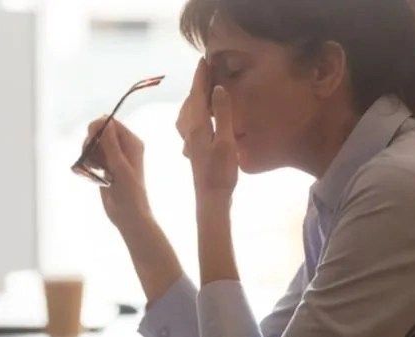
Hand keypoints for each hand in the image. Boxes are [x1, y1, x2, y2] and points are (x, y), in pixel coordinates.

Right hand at [83, 116, 151, 228]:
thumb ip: (111, 144)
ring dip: (89, 154)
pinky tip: (92, 173)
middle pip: (99, 132)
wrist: (128, 215)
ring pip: (93, 145)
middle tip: (93, 159)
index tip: (91, 140)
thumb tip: (105, 121)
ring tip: (94, 169)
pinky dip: (88, 163)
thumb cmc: (130, 192)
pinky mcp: (105, 167)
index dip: (98, 128)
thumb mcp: (120, 166)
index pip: (111, 123)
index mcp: (132, 143)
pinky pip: (92, 157)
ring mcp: (113, 157)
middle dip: (91, 143)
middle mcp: (123, 147)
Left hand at [176, 58, 238, 200]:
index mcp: (197, 125)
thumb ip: (222, 114)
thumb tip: (218, 88)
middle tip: (207, 69)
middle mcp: (189, 129)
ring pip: (188, 111)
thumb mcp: (226, 141)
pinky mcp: (193, 147)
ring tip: (205, 88)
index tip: (204, 60)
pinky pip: (189, 121)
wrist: (211, 198)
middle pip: (191, 100)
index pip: (197, 94)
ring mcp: (189, 139)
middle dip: (198, 84)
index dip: (201, 76)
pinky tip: (200, 115)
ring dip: (195, 97)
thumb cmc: (221, 172)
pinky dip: (194, 110)